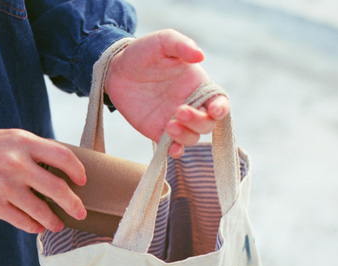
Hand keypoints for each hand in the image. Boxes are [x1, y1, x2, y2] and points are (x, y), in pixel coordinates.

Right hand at [0, 129, 86, 233]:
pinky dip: (34, 226)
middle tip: (80, 212)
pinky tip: (37, 226)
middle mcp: (16, 163)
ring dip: (54, 221)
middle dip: (74, 204)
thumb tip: (59, 167)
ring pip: (42, 210)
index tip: (82, 180)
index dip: (77, 170)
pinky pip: (23, 221)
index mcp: (22, 142)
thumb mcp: (7, 138)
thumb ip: (32, 150)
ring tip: (57, 224)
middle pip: (58, 188)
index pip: (63, 156)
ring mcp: (5, 186)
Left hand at [104, 29, 229, 157]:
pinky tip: (172, 149)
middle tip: (178, 111)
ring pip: (192, 137)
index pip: (219, 102)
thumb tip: (200, 56)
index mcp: (197, 85)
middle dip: (198, 121)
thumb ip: (180, 45)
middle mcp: (190, 105)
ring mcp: (175, 121)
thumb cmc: (143, 52)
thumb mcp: (162, 41)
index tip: (215, 109)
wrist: (116, 69)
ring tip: (169, 125)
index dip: (221, 108)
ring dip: (186, 136)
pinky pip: (173, 147)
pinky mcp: (158, 132)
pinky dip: (176, 151)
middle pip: (207, 123)